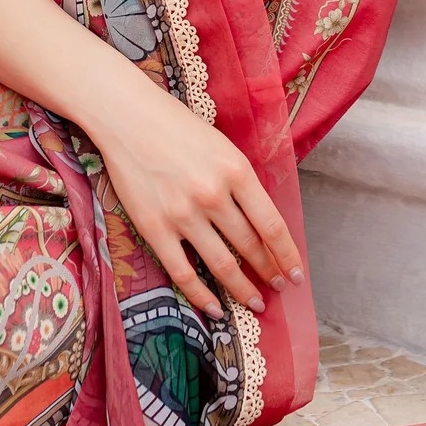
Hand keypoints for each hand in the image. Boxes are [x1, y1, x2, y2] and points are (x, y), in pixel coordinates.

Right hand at [89, 70, 303, 322]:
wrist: (128, 117)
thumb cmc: (177, 127)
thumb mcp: (222, 147)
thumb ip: (241, 182)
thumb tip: (260, 222)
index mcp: (237, 171)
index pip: (272, 225)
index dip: (287, 255)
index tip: (296, 273)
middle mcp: (214, 195)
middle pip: (250, 246)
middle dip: (268, 271)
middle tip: (278, 287)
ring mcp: (183, 214)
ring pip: (222, 264)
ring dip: (242, 289)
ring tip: (254, 302)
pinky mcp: (154, 228)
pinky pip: (183, 273)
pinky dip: (202, 296)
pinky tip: (216, 308)